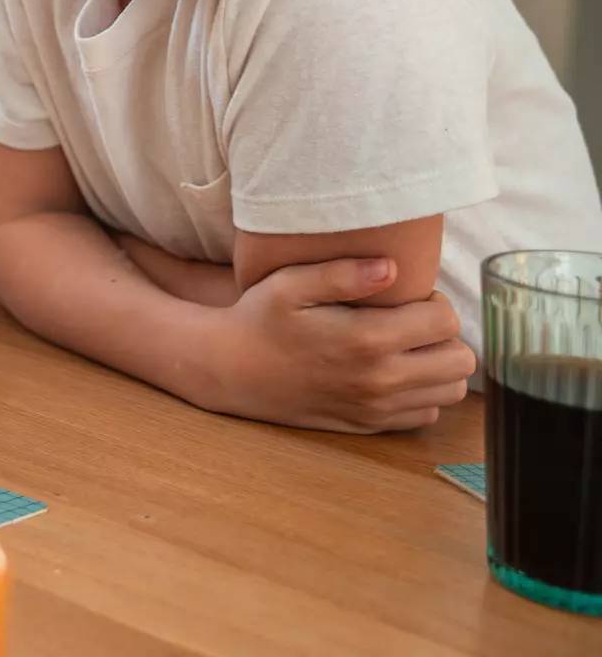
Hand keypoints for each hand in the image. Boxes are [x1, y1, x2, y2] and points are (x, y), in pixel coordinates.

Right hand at [206, 257, 475, 431]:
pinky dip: (422, 393)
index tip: (409, 296)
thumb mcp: (290, 284)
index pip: (446, 321)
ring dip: (439, 366)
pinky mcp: (369, 424)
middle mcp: (381, 379)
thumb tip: (392, 267)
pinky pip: (425, 415)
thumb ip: (342, 274)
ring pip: (451, 391)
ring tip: (408, 346)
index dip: (435, 302)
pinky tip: (394, 372)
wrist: (232, 370)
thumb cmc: (260, 319)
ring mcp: (377, 407)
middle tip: (413, 321)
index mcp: (367, 339)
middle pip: (460, 360)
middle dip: (445, 335)